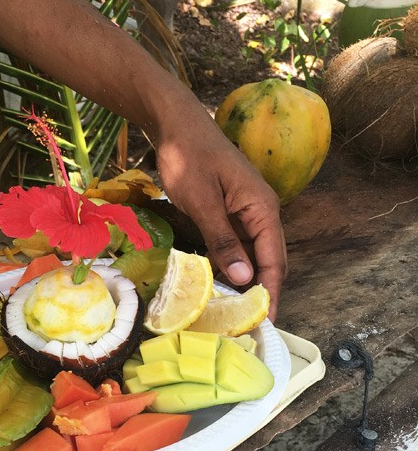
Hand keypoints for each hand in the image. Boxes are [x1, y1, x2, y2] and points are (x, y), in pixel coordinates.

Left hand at [154, 111, 286, 321]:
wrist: (175, 122)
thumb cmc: (189, 157)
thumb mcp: (202, 202)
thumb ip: (222, 242)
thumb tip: (245, 280)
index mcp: (262, 209)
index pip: (275, 261)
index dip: (271, 294)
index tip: (265, 324)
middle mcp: (261, 212)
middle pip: (269, 261)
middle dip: (261, 293)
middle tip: (249, 328)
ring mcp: (245, 211)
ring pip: (251, 255)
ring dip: (245, 282)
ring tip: (233, 314)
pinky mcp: (229, 211)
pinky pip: (235, 245)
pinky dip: (230, 266)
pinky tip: (217, 285)